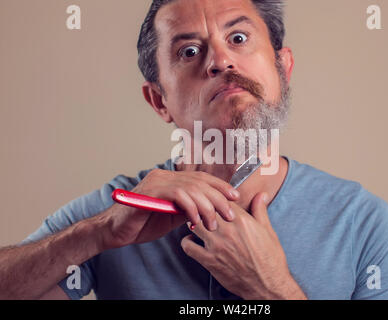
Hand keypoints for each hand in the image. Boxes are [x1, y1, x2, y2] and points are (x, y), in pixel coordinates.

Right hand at [99, 169, 239, 248]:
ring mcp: (156, 181)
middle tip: (230, 213)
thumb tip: (211, 209)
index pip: (200, 178)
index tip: (234, 196)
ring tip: (214, 223)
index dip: (219, 186)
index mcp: (170, 179)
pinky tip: (196, 222)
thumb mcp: (172, 216)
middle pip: (199, 182)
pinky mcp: (150, 192)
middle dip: (218, 197)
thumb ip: (188, 209)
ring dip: (207, 206)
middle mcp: (164, 175)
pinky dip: (190, 208)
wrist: (114, 231)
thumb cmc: (142, 224)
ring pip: (191, 188)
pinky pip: (178, 195)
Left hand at [180, 192, 306, 299]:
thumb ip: (260, 210)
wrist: (268, 285)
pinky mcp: (209, 261)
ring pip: (194, 224)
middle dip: (203, 207)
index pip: (221, 199)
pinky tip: (194, 241)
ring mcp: (216, 246)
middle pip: (204, 209)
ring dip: (194, 222)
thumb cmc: (270, 258)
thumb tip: (262, 194)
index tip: (216, 200)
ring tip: (197, 223)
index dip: (217, 197)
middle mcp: (227, 231)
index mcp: (242, 220)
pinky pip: (188, 246)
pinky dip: (187, 242)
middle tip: (202, 210)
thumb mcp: (268, 230)